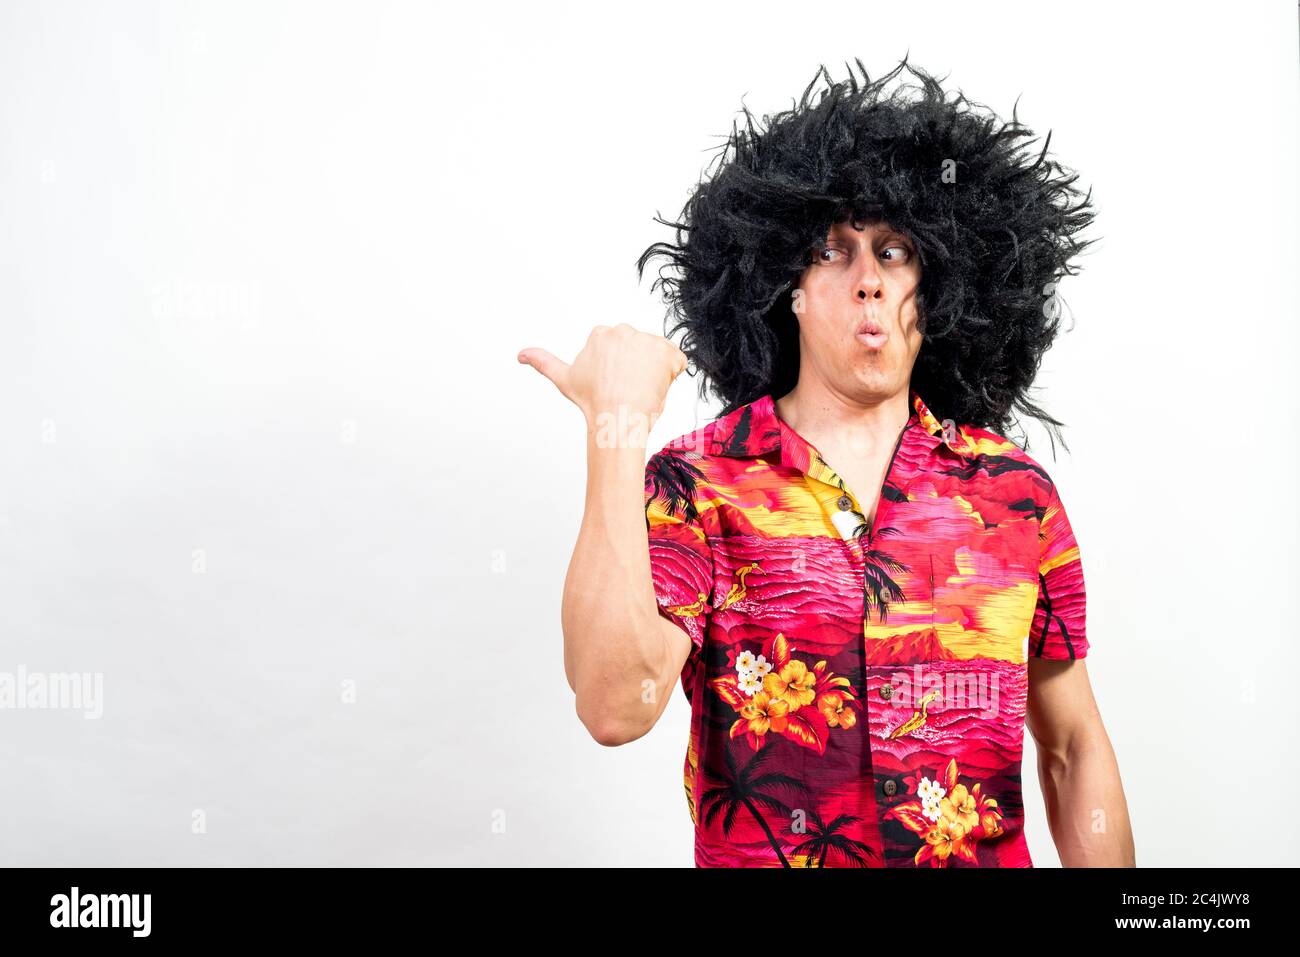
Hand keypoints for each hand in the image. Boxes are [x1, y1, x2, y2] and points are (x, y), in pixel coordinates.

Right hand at [518, 324, 688, 428]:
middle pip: (640, 352)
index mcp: (602, 333)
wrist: (616, 416)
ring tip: (641, 392)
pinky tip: (657, 389)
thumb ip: (543, 361)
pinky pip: (678, 363)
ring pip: (658, 358)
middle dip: (638, 370)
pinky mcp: (668, 352)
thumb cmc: (592, 401)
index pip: (621, 350)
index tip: (614, 384)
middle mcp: (624, 330)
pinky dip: (672, 377)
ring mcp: (647, 340)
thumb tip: (521, 354)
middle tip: (628, 391)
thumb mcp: (564, 378)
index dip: (621, 370)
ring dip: (655, 374)